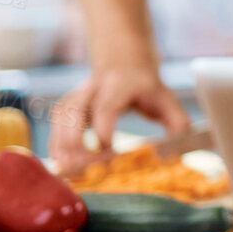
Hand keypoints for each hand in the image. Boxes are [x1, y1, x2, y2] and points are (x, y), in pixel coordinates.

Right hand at [48, 65, 189, 174]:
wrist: (125, 61)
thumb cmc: (148, 88)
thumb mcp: (167, 99)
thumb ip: (177, 123)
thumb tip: (176, 152)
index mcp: (120, 85)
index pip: (106, 106)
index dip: (104, 128)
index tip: (108, 153)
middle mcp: (94, 88)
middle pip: (75, 109)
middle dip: (74, 138)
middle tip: (79, 166)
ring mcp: (79, 94)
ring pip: (62, 115)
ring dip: (60, 142)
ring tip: (66, 169)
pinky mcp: (68, 105)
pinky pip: (56, 122)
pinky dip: (55, 143)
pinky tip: (59, 163)